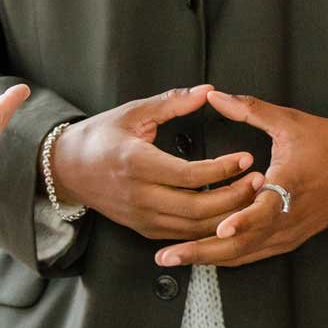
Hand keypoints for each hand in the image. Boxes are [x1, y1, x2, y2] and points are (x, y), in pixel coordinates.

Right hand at [48, 86, 262, 239]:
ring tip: (249, 198)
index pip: (190, 175)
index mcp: (136, 163)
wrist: (68, 169)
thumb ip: (173, 102)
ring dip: (226, 217)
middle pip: (197, 208)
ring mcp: (141, 217)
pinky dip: (208, 228)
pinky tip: (228, 214)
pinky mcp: (143, 229)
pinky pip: (182, 235)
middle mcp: (139, 195)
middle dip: (233, 198)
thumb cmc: (101, 136)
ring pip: (193, 228)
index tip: (246, 157)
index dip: (223, 169)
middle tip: (258, 181)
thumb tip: (208, 91)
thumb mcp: (134, 112)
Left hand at [154, 92, 327, 269]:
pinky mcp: (289, 239)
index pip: (265, 209)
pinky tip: (202, 256)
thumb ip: (249, 108)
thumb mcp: (289, 121)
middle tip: (168, 255)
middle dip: (202, 252)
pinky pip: (253, 254)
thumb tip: (214, 95)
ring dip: (209, 258)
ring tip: (175, 258)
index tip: (219, 228)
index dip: (241, 221)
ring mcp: (289, 232)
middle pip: (243, 244)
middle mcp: (288, 215)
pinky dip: (227, 256)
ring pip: (244, 255)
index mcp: (290, 183)